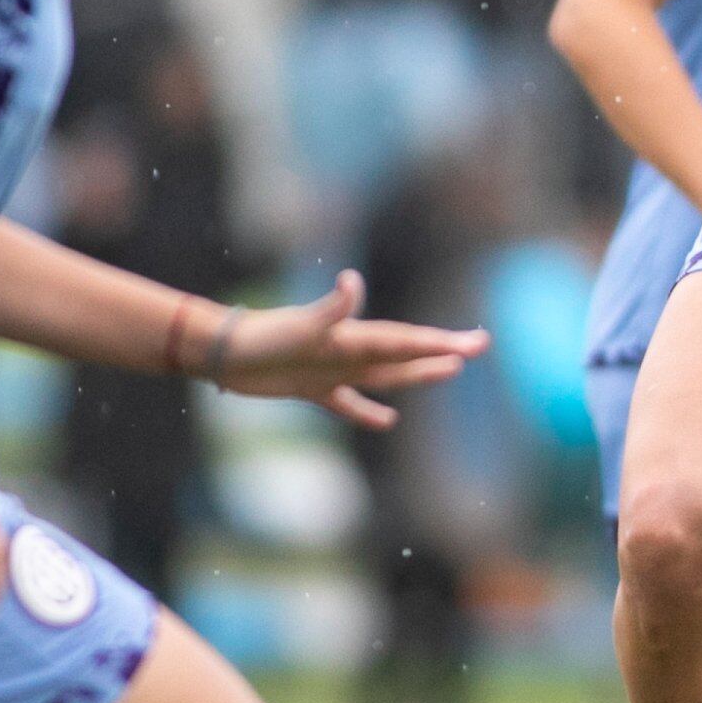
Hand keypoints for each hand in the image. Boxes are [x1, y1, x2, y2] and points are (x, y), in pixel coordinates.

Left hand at [207, 269, 490, 429]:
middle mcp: (349, 351)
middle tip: (478, 345)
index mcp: (353, 338)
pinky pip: (348, 403)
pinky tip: (387, 421)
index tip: (474, 345)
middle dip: (441, 351)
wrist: (222, 351)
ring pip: (385, 374)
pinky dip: (367, 412)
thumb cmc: (262, 337)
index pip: (406, 341)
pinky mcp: (312, 389)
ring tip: (449, 371)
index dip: (440, 344)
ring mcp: (333, 370)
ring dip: (416, 373)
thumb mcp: (300, 326)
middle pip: (404, 352)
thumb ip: (331, 308)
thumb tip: (351, 281)